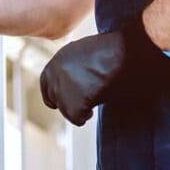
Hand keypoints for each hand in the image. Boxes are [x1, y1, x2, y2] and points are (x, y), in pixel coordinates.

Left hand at [40, 18, 169, 124]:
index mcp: (57, 60)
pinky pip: (76, 118)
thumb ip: (72, 66)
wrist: (122, 53)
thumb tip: (72, 80)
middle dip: (68, 103)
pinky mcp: (73, 102)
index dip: (56, 94)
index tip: (66, 100)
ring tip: (95, 100)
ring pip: (66, 110)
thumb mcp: (83, 53)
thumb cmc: (110, 50)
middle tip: (86, 101)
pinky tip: (94, 109)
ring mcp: (62, 88)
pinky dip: (85, 116)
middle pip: (54, 99)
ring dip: (79, 109)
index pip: (47, 84)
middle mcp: (54, 74)